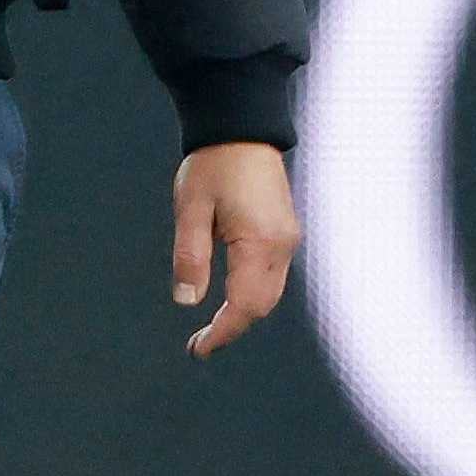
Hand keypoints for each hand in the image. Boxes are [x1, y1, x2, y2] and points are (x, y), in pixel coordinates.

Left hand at [170, 140, 299, 356]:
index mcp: (260, 242)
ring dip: (244, 312)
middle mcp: (282, 245)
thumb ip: (190, 257)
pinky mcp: (285, 231)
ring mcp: (288, 238)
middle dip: (233, 327)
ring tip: (212, 326)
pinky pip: (273, 275)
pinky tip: (230, 296)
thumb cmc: (213, 163)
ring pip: (270, 293)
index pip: (244, 305)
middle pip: (262, 305)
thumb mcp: (190, 209)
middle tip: (199, 342)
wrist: (242, 127)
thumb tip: (187, 301)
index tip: (197, 349)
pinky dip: (253, 294)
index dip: (222, 332)